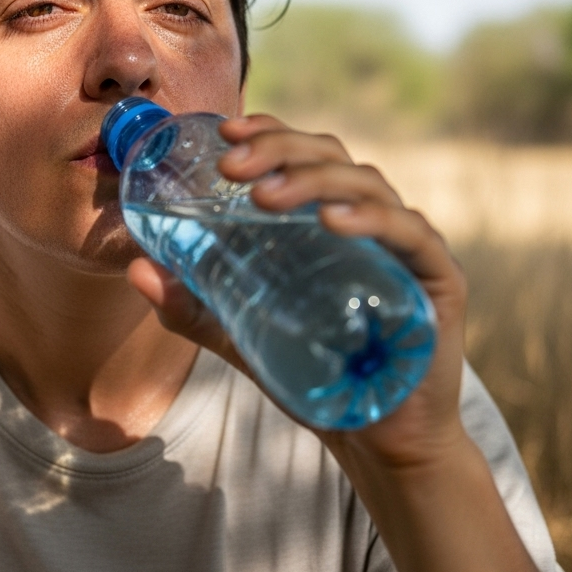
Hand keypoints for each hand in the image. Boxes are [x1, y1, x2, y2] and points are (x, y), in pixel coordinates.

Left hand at [127, 112, 468, 473]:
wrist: (376, 440)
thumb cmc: (314, 372)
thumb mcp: (239, 332)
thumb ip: (191, 304)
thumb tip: (135, 270)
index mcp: (328, 217)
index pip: (303, 154)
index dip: (269, 133)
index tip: (225, 131)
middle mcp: (370, 218)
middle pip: (330, 157)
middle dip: (278, 151)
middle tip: (230, 165)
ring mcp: (406, 243)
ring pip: (365, 184)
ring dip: (311, 180)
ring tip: (263, 196)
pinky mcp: (437, 278)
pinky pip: (409, 233)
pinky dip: (371, 219)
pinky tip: (332, 220)